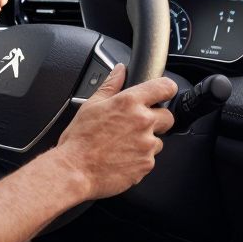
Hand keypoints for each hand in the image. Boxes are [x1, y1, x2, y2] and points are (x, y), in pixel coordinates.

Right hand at [54, 64, 176, 199]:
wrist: (75, 170)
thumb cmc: (79, 140)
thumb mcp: (91, 105)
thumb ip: (110, 85)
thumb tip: (119, 70)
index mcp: (129, 102)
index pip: (165, 87)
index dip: (166, 89)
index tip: (163, 94)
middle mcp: (143, 122)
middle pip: (168, 117)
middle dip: (156, 120)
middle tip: (136, 126)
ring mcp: (147, 145)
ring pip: (158, 141)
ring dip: (146, 142)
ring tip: (122, 146)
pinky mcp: (146, 164)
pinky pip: (150, 159)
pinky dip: (139, 159)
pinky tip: (121, 158)